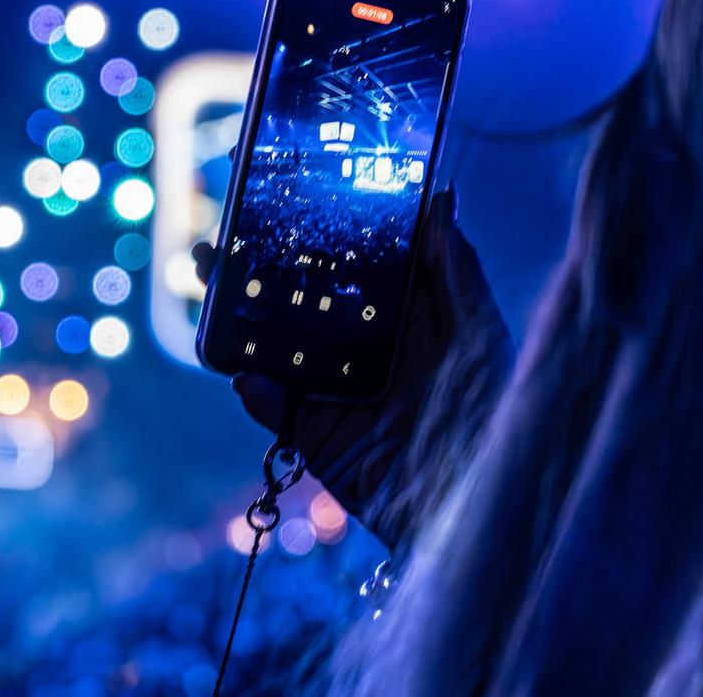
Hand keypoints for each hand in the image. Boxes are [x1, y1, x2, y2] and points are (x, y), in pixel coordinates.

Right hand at [193, 188, 511, 551]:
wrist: (481, 505)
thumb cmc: (495, 414)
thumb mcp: (481, 335)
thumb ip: (455, 271)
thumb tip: (439, 197)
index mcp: (403, 317)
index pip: (350, 263)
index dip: (314, 231)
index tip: (278, 197)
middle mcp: (361, 348)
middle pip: (296, 301)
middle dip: (253, 270)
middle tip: (218, 241)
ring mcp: (334, 391)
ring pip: (272, 346)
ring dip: (234, 318)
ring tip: (207, 286)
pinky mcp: (317, 436)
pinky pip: (275, 409)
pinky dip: (256, 392)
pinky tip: (248, 375)